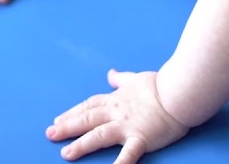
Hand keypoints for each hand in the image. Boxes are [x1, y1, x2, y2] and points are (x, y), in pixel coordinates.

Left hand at [47, 69, 188, 163]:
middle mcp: (117, 112)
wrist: (179, 92)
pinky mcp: (141, 138)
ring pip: (98, 135)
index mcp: (116, 99)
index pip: (89, 106)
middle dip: (67, 127)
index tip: (58, 120)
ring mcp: (127, 126)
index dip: (72, 113)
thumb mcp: (136, 78)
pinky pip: (127, 154)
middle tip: (50, 134)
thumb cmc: (161, 85)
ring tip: (66, 154)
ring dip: (80, 145)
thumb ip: (121, 79)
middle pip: (87, 119)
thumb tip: (111, 73)